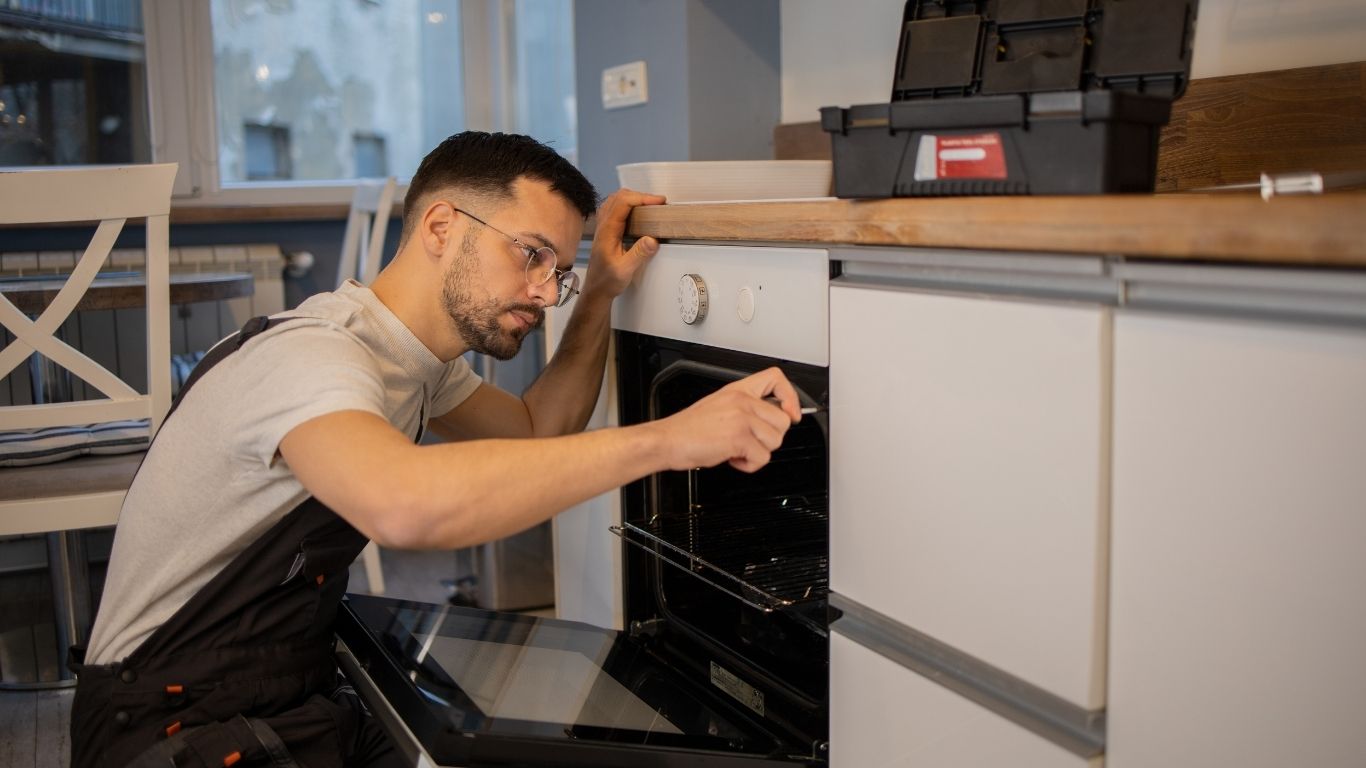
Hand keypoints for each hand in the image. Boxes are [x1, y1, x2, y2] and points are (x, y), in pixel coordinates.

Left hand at [581, 187, 665, 298]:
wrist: (596, 289)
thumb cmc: (607, 281)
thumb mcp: (625, 270)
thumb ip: (638, 254)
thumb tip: (652, 239)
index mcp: (608, 230)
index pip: (623, 203)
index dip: (642, 198)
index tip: (658, 202)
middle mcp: (603, 225)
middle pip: (619, 197)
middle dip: (640, 195)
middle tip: (658, 203)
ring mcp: (603, 226)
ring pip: (615, 200)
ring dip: (633, 198)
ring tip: (649, 205)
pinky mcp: (606, 230)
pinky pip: (613, 208)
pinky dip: (626, 204)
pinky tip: (635, 212)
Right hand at [651, 368, 801, 472]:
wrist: (667, 440)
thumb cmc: (687, 429)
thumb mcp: (718, 405)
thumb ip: (744, 407)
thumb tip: (768, 419)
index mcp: (737, 390)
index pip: (775, 378)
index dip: (790, 396)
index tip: (790, 412)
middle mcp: (742, 401)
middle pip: (783, 420)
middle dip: (770, 437)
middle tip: (750, 440)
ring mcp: (741, 418)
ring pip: (775, 440)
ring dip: (758, 452)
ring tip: (737, 449)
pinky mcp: (739, 438)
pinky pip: (762, 458)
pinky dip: (749, 465)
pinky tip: (732, 458)